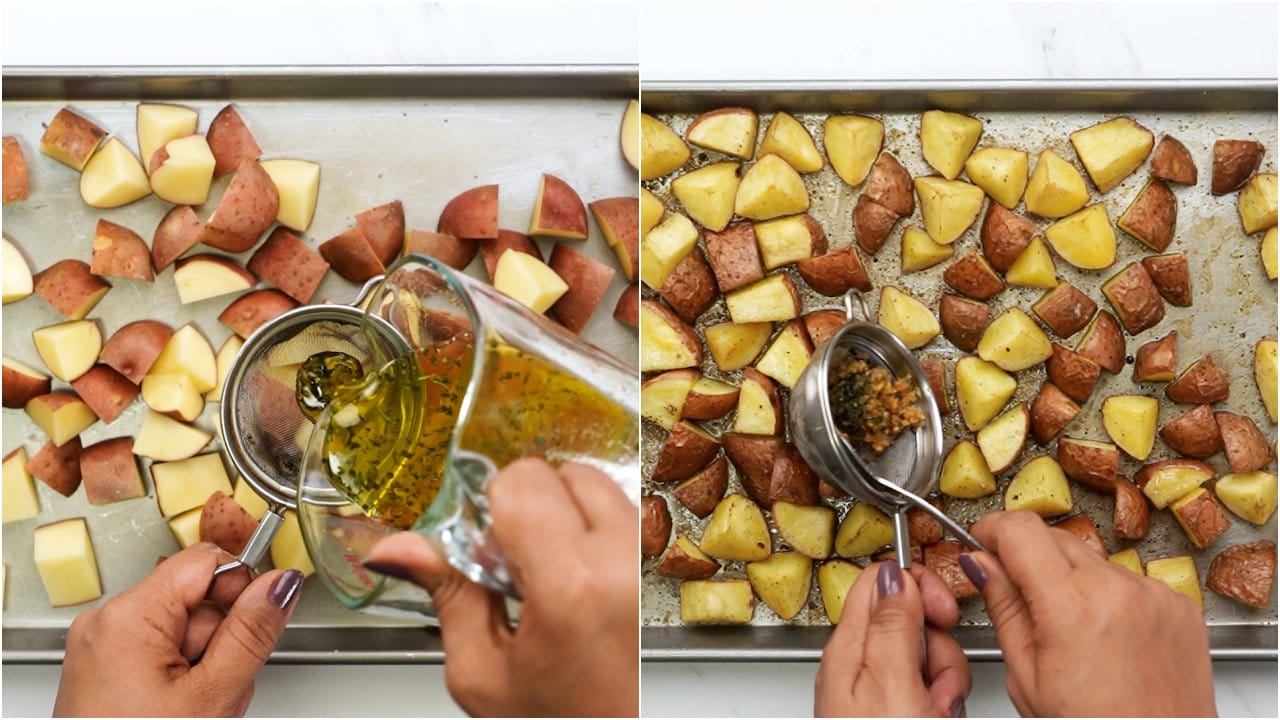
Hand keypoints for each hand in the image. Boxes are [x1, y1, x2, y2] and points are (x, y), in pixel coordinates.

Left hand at [54, 544, 303, 716]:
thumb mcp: (212, 694)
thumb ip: (251, 632)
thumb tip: (280, 583)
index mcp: (128, 616)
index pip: (206, 563)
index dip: (242, 590)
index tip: (256, 627)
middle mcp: (107, 621)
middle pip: (198, 600)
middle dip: (224, 642)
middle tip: (219, 689)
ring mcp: (102, 646)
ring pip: (186, 631)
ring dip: (209, 666)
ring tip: (201, 708)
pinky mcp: (104, 668)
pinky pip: (162, 652)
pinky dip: (184, 678)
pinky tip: (184, 710)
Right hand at [365, 458, 637, 716]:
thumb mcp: (484, 673)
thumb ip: (448, 595)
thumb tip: (397, 548)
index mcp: (573, 586)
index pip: (522, 482)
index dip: (492, 508)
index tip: (485, 546)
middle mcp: (624, 561)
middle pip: (562, 473)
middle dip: (530, 509)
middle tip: (516, 567)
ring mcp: (651, 561)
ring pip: (597, 486)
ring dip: (566, 515)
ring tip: (551, 577)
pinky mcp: (664, 565)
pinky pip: (625, 514)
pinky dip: (597, 531)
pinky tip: (581, 581)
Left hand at [815, 561, 970, 717]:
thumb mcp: (890, 682)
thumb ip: (893, 624)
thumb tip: (894, 574)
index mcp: (848, 646)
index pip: (879, 582)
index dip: (920, 587)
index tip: (944, 612)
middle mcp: (856, 663)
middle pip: (910, 622)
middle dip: (940, 647)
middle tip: (939, 678)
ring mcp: (873, 688)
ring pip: (925, 656)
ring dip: (945, 681)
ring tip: (937, 709)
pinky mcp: (891, 710)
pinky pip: (926, 688)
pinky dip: (941, 702)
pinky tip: (936, 716)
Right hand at [962, 510, 1215, 716]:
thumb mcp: (1027, 678)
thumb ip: (1004, 608)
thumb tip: (981, 563)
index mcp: (1072, 609)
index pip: (1021, 530)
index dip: (993, 529)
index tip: (983, 541)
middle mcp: (1118, 590)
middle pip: (1055, 537)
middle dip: (1028, 556)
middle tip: (1019, 594)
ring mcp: (1155, 594)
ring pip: (1092, 559)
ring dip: (1072, 579)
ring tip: (1073, 632)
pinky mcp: (1179, 604)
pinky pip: (1129, 580)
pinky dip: (1111, 597)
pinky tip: (1109, 637)